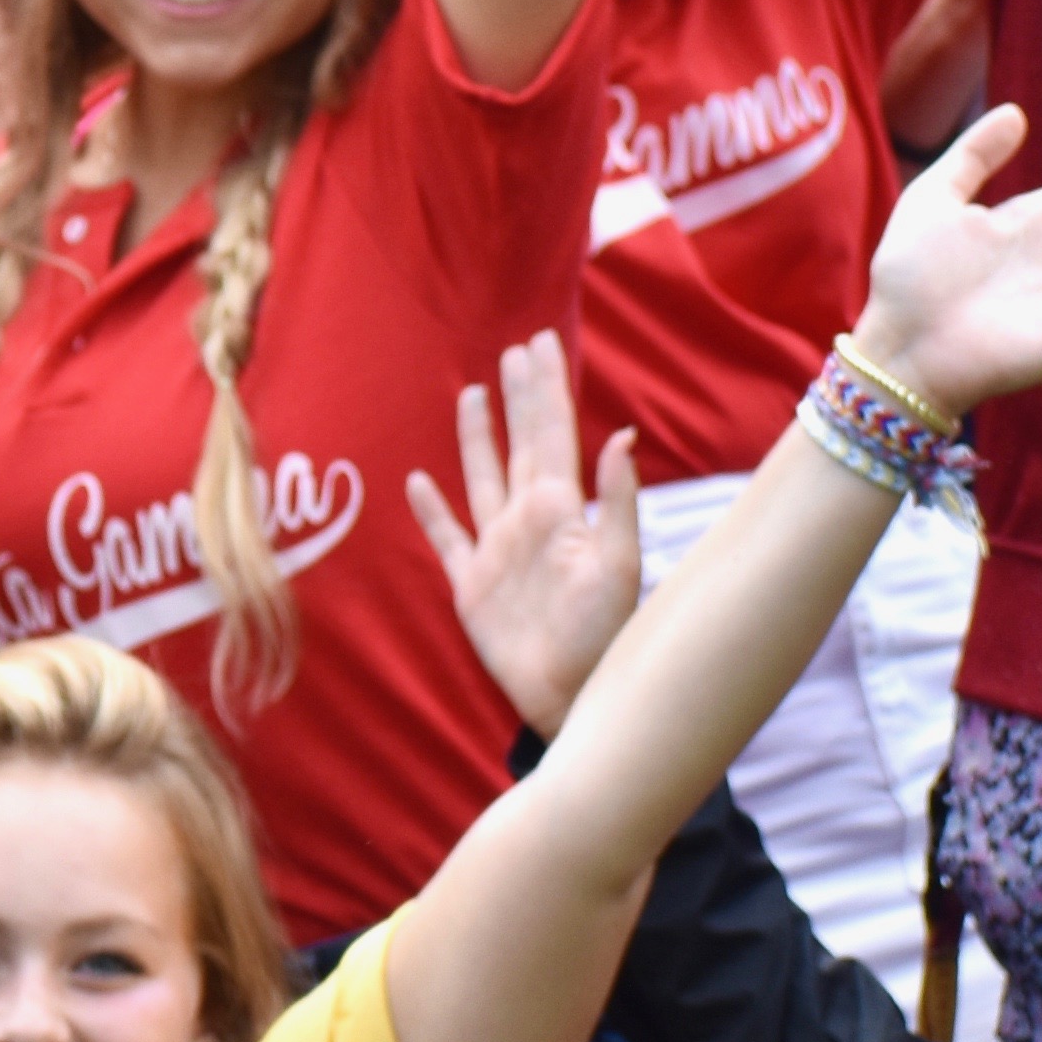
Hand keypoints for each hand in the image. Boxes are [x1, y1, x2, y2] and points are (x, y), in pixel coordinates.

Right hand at [408, 329, 640, 740]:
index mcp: (559, 510)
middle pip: (519, 444)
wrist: (574, 699)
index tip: (541, 341)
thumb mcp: (616, 565)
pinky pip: (446, 537)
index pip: (551, 432)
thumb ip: (614, 501)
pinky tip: (419, 483)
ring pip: (482, 477)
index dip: (546, 387)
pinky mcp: (471, 585)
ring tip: (472, 394)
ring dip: (476, 437)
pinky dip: (431, 511)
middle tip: (514, 350)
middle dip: (518, 397)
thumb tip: (622, 436)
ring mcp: (498, 551)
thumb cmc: (604, 637)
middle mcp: (527, 520)